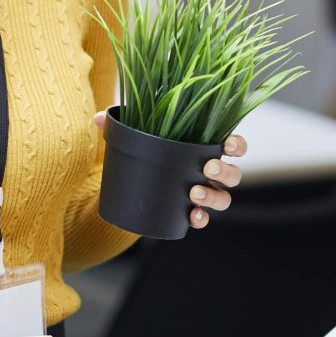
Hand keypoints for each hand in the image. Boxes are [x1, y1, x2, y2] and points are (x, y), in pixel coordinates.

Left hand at [94, 113, 245, 230]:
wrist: (133, 183)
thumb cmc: (145, 150)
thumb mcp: (135, 134)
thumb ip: (121, 124)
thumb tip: (98, 118)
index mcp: (204, 146)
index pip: (233, 145)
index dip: (237, 145)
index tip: (228, 144)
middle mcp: (209, 171)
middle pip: (233, 174)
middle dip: (225, 171)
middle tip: (207, 168)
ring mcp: (203, 192)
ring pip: (223, 198)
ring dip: (213, 196)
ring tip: (194, 192)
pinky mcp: (190, 210)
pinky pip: (203, 218)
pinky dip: (201, 218)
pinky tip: (192, 216)